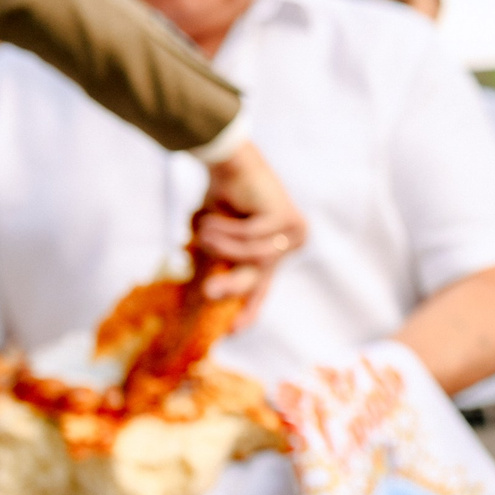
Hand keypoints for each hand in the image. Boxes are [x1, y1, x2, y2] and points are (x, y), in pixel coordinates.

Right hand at [194, 142, 306, 324]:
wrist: (228, 163)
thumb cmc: (221, 199)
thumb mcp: (218, 239)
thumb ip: (220, 264)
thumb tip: (204, 297)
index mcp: (275, 252)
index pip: (263, 287)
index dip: (249, 308)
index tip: (234, 331)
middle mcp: (290, 244)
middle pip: (258, 276)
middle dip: (231, 286)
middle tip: (207, 292)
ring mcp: (293, 232)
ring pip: (252, 257)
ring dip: (220, 245)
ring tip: (201, 231)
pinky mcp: (288, 219)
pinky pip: (250, 238)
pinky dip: (225, 230)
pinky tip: (211, 217)